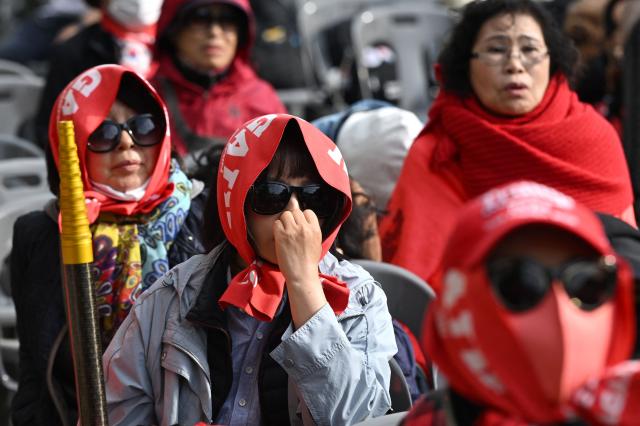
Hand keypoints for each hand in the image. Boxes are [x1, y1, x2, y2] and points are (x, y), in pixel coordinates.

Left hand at [274, 206, 326, 327]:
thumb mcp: (317, 243)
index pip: (308, 212)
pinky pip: (277, 223)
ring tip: (285, 233)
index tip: (300, 224)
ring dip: (284, 222)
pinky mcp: (282, 235)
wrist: (302, 275)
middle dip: (292, 219)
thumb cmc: (309, 262)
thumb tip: (304, 219)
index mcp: (315, 229)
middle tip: (291, 229)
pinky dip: (277, 228)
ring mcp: (292, 231)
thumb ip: (311, 229)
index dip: (302, 217)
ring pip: (285, 215)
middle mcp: (304, 228)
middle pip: (295, 211)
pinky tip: (279, 237)